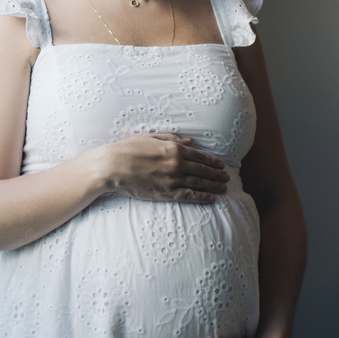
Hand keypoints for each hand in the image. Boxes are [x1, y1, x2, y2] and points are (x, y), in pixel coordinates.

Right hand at [99, 134, 229, 203]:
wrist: (112, 166)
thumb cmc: (127, 149)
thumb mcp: (150, 137)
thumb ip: (171, 138)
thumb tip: (190, 141)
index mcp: (173, 148)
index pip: (199, 156)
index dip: (212, 161)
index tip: (221, 165)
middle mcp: (176, 164)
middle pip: (202, 170)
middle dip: (216, 174)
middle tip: (226, 178)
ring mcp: (172, 179)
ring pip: (199, 183)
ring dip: (214, 186)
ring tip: (224, 188)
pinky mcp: (166, 193)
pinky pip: (189, 196)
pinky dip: (203, 197)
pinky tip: (212, 199)